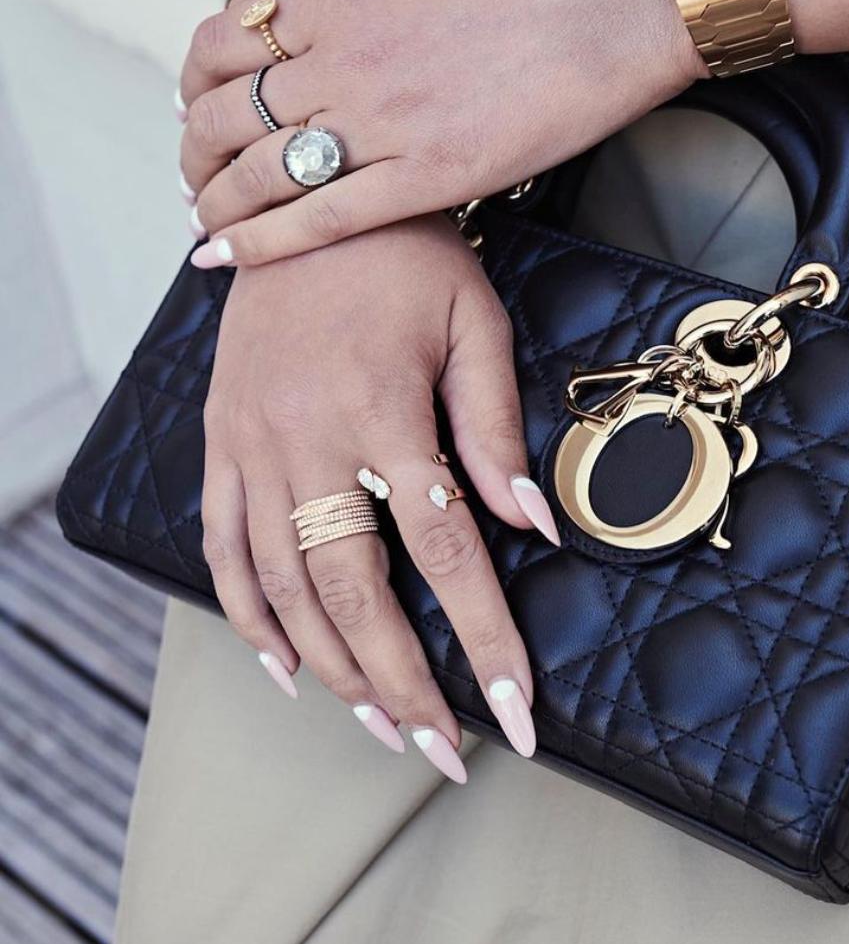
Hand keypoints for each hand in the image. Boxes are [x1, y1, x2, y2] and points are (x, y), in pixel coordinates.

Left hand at [180, 0, 702, 268]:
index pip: (221, 45)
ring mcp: (386, 124)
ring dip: (218, 204)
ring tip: (208, 224)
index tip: (199, 108)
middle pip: (227, 116)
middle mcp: (346, 62)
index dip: (195, 84)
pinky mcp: (433, 177)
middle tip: (197, 178)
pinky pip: (324, 218)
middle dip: (196, 154)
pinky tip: (229, 259)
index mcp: (339, 2)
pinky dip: (265, 242)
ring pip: (262, 173)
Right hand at [202, 214, 557, 762]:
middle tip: (447, 752)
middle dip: (407, 687)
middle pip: (358, 596)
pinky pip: (222, 549)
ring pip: (287, 589)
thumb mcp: (475, 325)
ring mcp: (251, 447)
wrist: (304, 191)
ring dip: (337, 670)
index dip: (485, 645)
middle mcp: (307, 441)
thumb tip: (534, 532)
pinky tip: (291, 669)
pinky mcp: (219, 443)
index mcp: (383, 412)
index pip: (446, 557)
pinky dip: (252, 617)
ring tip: (384, 728)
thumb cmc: (408, 258)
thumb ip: (498, 432)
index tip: (519, 716)